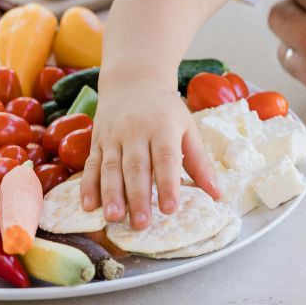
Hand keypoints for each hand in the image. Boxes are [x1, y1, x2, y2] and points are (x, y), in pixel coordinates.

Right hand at [80, 78, 219, 229]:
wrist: (133, 80)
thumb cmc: (165, 110)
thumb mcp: (187, 127)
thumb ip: (200, 162)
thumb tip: (217, 195)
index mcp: (162, 127)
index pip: (165, 158)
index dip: (168, 184)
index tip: (170, 209)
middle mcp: (135, 131)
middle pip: (136, 167)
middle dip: (137, 197)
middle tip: (141, 224)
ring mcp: (113, 136)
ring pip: (110, 167)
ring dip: (111, 194)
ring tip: (113, 218)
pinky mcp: (97, 140)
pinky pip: (91, 164)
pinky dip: (88, 185)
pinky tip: (88, 205)